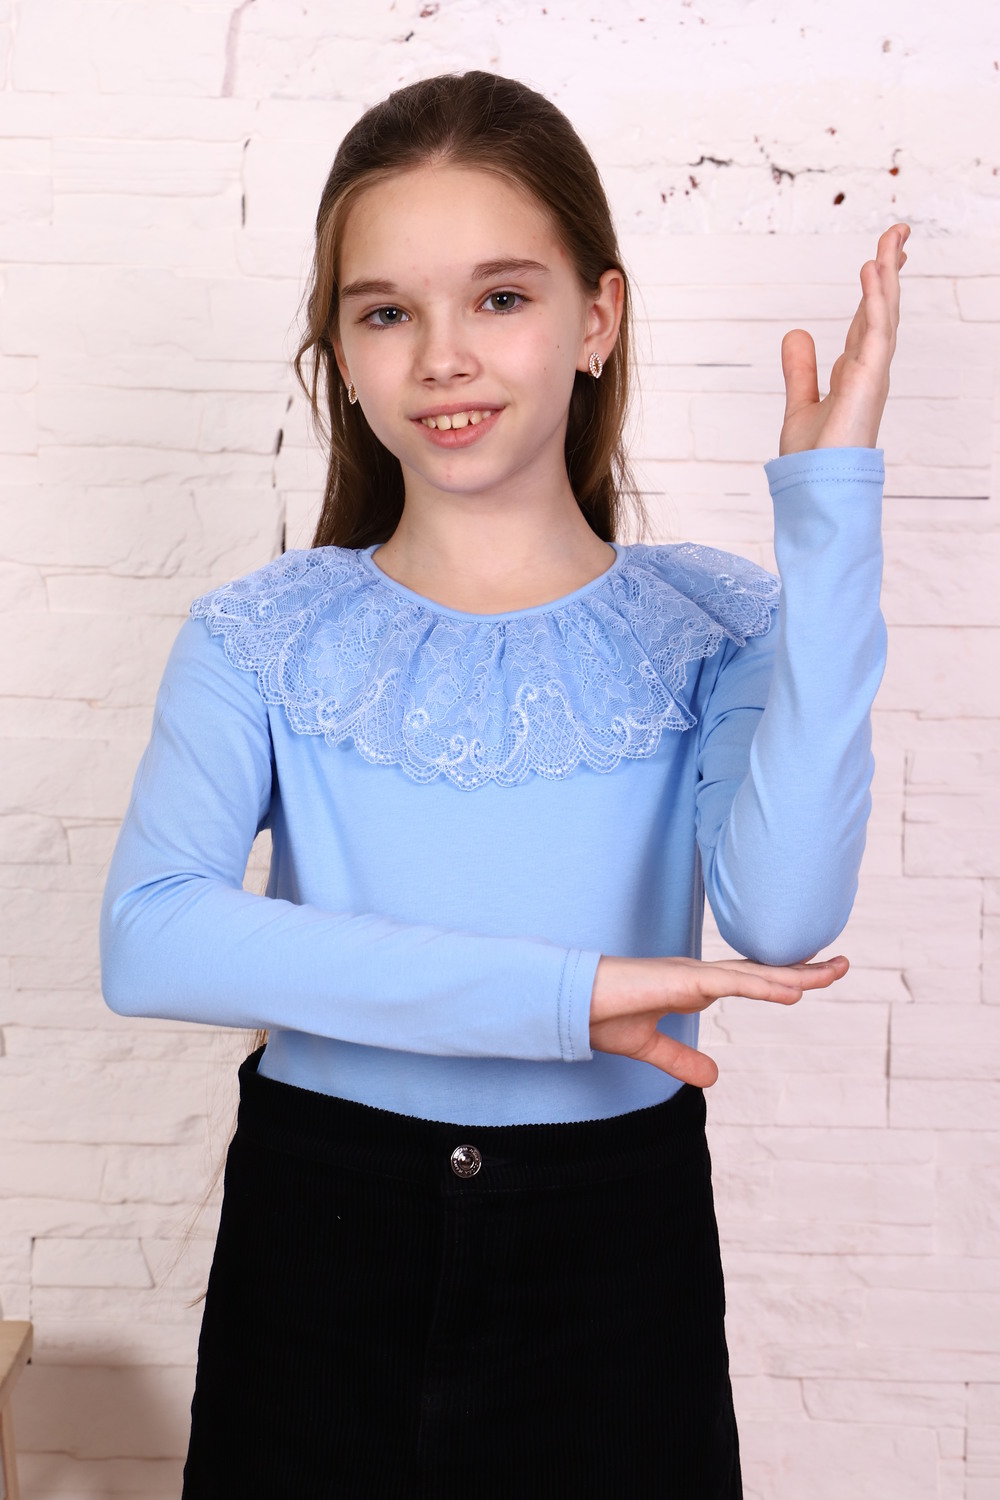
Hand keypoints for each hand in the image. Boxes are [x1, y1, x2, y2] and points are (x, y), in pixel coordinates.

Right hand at [589, 952, 849, 1086]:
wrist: (571, 1004)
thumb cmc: (603, 1015)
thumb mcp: (650, 1047)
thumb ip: (681, 1059)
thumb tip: (714, 1078)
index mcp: (694, 984)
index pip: (750, 980)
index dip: (784, 979)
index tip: (818, 977)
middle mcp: (699, 974)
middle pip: (762, 971)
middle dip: (804, 970)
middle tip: (843, 965)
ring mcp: (692, 973)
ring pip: (755, 974)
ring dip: (795, 975)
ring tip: (832, 973)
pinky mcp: (682, 979)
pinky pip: (731, 983)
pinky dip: (763, 985)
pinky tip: (791, 991)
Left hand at [777, 223, 908, 453]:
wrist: (818, 489)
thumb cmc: (815, 459)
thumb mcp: (800, 403)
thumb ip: (800, 369)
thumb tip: (796, 333)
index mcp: (856, 372)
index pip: (868, 321)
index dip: (874, 289)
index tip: (879, 258)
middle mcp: (869, 369)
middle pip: (883, 309)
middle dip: (890, 270)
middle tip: (898, 232)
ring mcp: (873, 374)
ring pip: (885, 313)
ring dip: (888, 275)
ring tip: (892, 238)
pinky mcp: (870, 380)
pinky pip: (877, 331)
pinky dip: (876, 299)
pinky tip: (873, 270)